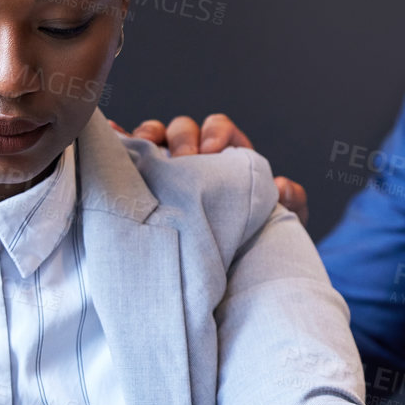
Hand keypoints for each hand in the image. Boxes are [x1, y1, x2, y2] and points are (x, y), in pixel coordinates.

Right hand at [110, 113, 308, 225]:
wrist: (235, 276)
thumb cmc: (260, 240)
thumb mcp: (283, 223)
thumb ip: (291, 203)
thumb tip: (281, 187)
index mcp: (228, 156)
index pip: (219, 128)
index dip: (215, 132)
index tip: (212, 151)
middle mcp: (195, 158)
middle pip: (182, 129)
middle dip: (181, 140)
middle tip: (183, 161)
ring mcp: (168, 171)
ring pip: (153, 139)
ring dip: (147, 139)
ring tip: (145, 156)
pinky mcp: (145, 187)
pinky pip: (129, 160)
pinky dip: (120, 146)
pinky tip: (112, 142)